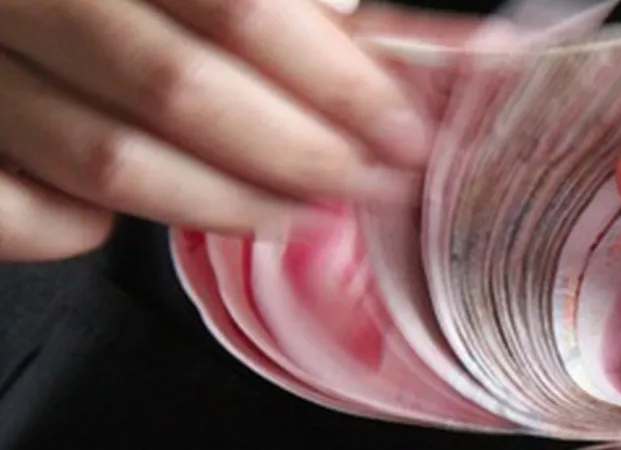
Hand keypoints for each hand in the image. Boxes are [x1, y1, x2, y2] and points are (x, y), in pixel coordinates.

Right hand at [0, 0, 445, 260]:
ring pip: (106, 163)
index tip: (403, 129)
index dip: (336, 78)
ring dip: (223, 203)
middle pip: (177, 90)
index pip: (241, 6)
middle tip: (368, 183)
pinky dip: (81, 228)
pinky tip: (136, 218)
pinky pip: (19, 211)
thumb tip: (457, 47)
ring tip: (298, 213)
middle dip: (297, 152)